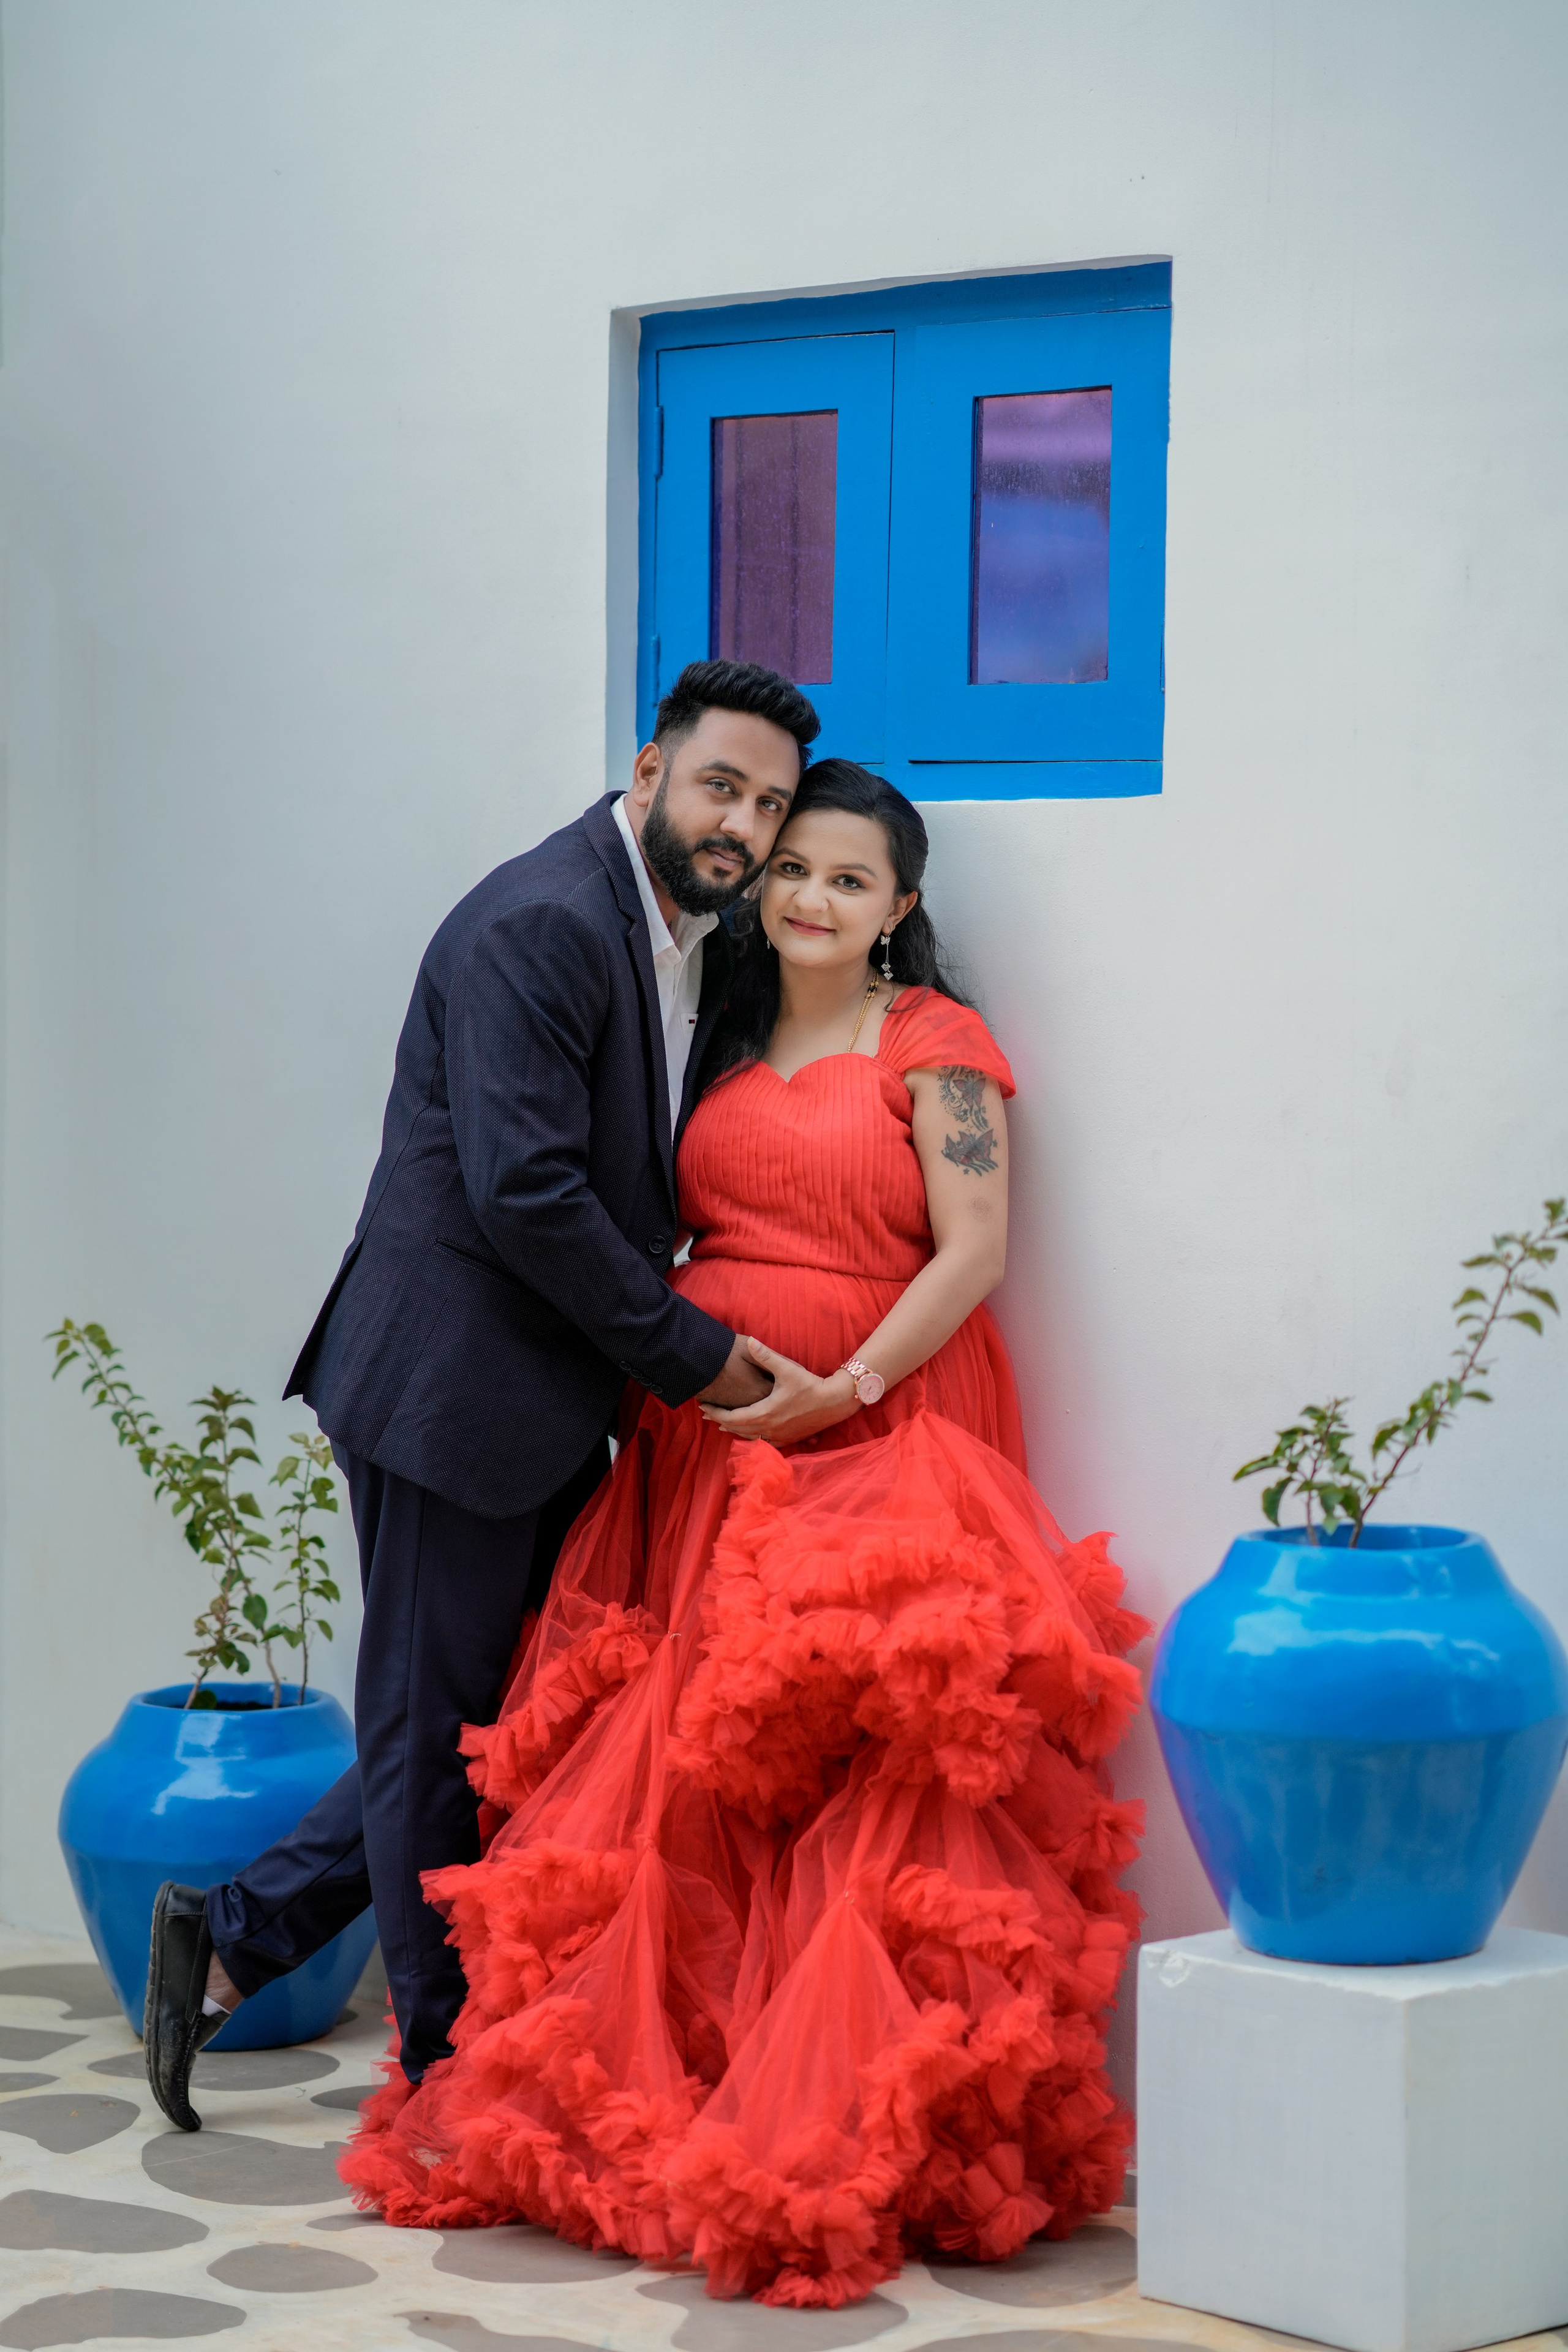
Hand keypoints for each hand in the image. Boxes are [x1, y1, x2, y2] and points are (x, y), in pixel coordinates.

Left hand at [699, 1338, 861, 1444]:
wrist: (835, 1402)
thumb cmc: (810, 1384)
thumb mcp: (787, 1368)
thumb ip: (765, 1356)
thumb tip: (749, 1341)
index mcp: (765, 1413)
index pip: (732, 1417)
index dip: (715, 1412)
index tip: (703, 1407)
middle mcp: (769, 1428)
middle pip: (737, 1429)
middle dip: (720, 1421)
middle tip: (706, 1414)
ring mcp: (779, 1436)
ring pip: (749, 1437)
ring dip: (734, 1430)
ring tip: (722, 1424)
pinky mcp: (789, 1439)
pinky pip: (763, 1442)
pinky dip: (751, 1437)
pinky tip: (749, 1433)